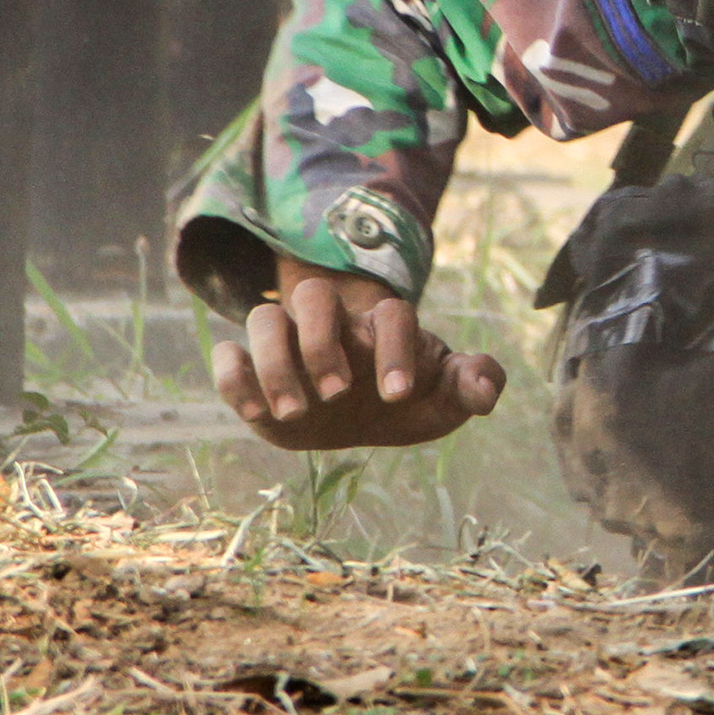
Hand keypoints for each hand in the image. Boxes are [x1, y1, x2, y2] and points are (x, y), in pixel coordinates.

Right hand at [211, 255, 505, 450]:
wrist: (360, 418)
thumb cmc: (406, 400)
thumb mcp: (444, 400)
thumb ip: (474, 385)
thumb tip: (486, 387)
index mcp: (382, 327)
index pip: (390, 313)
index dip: (394, 350)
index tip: (398, 396)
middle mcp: (332, 326)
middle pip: (314, 296)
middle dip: (322, 343)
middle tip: (338, 395)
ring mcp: (288, 345)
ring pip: (263, 318)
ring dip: (275, 363)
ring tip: (295, 413)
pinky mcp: (253, 372)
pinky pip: (227, 355)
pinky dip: (233, 377)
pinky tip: (255, 415)